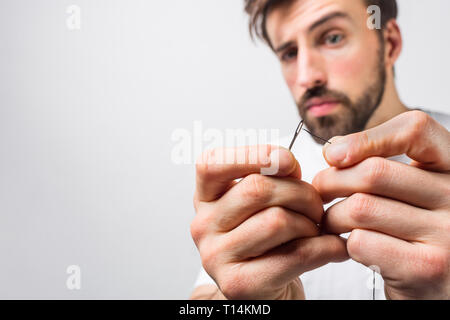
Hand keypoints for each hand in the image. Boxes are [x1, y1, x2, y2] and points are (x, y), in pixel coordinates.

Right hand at [191, 145, 347, 299]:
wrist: (264, 291)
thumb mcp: (260, 203)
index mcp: (205, 198)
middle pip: (257, 190)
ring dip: (312, 223)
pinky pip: (295, 255)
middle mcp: (203, 225)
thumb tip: (288, 162)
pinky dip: (326, 247)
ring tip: (318, 229)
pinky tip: (334, 247)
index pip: (213, 163)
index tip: (288, 161)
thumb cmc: (267, 240)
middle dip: (301, 192)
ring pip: (277, 221)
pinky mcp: (239, 285)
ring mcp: (216, 257)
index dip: (254, 154)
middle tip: (317, 206)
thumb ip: (269, 178)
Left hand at [313, 110, 449, 298]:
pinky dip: (344, 243)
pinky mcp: (427, 268)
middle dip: (331, 181)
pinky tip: (348, 246)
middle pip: (374, 172)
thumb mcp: (415, 192)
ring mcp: (447, 235)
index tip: (334, 153)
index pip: (415, 131)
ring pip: (361, 207)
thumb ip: (386, 167)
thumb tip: (334, 148)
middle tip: (320, 193)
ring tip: (331, 222)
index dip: (367, 137)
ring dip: (332, 216)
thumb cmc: (418, 235)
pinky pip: (362, 242)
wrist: (439, 288)